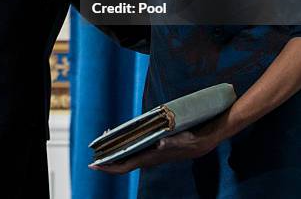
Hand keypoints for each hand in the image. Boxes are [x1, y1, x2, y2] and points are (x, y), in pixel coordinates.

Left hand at [89, 115, 228, 174]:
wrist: (206, 139)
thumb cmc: (195, 139)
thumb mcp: (185, 140)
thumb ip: (173, 143)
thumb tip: (160, 143)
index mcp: (152, 157)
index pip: (126, 165)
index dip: (109, 166)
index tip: (94, 164)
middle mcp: (150, 157)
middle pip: (124, 162)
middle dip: (108, 158)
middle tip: (94, 150)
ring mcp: (152, 153)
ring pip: (130, 155)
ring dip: (117, 149)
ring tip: (106, 138)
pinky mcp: (155, 148)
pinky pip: (136, 148)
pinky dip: (127, 143)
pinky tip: (123, 135)